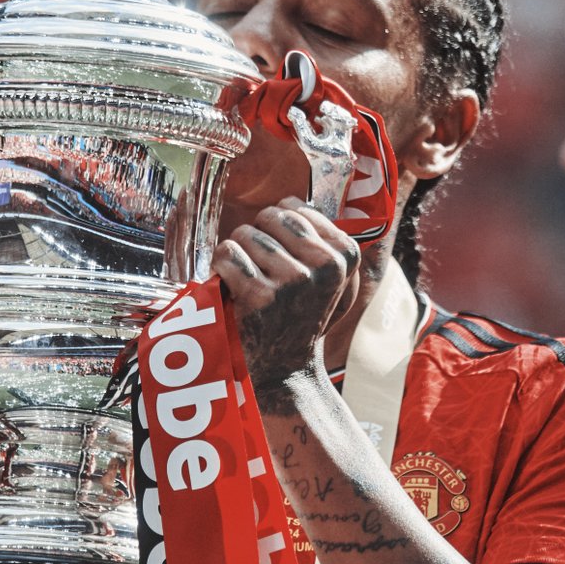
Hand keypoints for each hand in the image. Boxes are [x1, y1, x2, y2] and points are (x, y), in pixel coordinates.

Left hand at [211, 197, 359, 390]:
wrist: (284, 368)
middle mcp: (324, 266)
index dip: (276, 227)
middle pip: (270, 216)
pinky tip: (230, 286)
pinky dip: (220, 267)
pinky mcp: (261, 297)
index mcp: (344, 254)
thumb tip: (288, 195)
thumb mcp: (322, 274)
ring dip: (237, 253)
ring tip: (246, 280)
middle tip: (259, 268)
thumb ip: (313, 234)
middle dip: (256, 236)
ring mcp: (293, 281)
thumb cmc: (296, 313)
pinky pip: (228, 254)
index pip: (294, 206)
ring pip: (245, 234)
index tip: (280, 254)